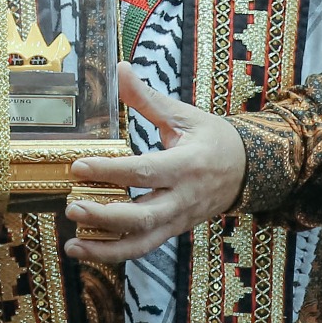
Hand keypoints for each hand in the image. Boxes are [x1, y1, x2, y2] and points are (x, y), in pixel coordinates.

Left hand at [63, 70, 246, 262]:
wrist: (249, 169)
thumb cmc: (213, 139)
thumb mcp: (184, 115)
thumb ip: (147, 98)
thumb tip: (119, 70)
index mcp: (187, 164)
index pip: (144, 172)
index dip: (110, 171)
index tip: (78, 166)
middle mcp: (184, 197)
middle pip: (144, 216)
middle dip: (106, 216)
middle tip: (73, 207)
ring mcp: (180, 219)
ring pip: (144, 241)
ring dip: (107, 247)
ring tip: (73, 245)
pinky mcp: (175, 230)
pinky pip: (146, 247)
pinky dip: (116, 252)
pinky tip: (88, 249)